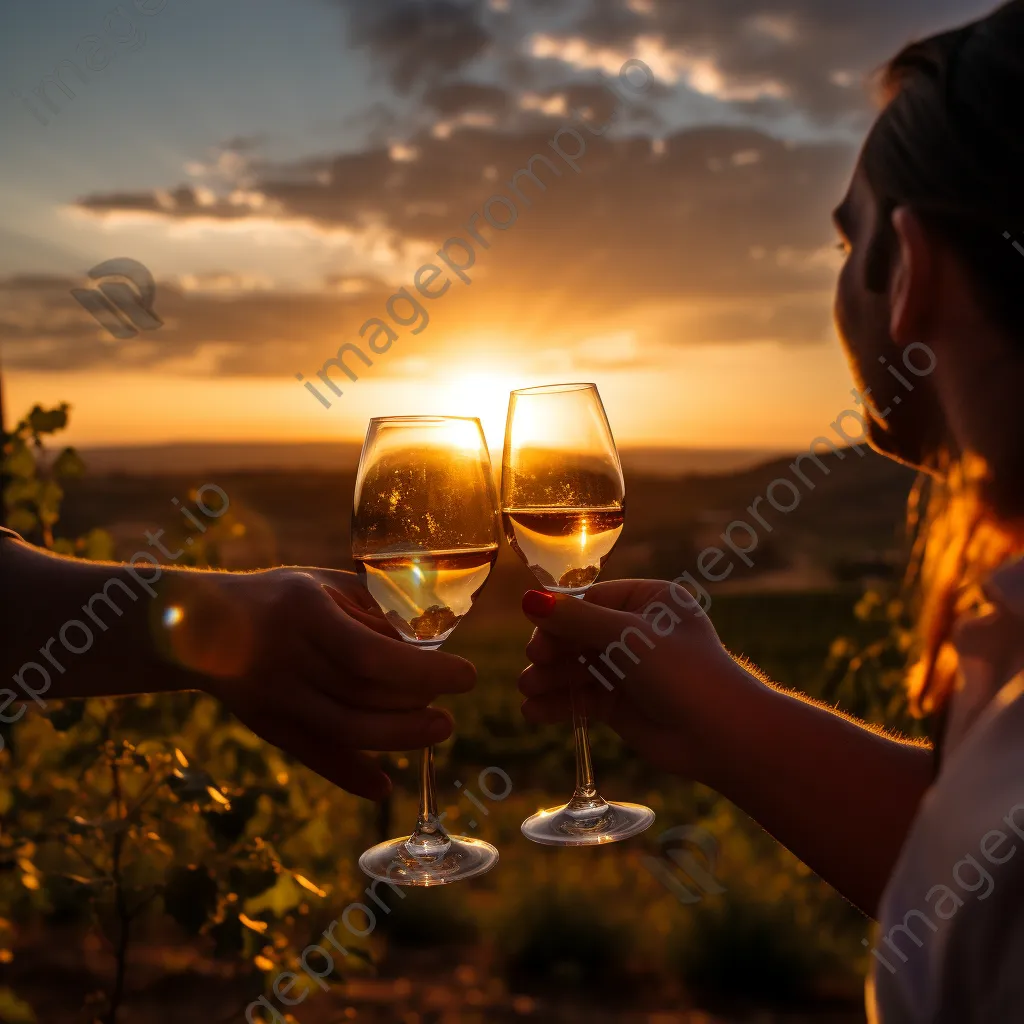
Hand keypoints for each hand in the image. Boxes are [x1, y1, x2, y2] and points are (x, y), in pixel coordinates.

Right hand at [160, 567, 473, 798]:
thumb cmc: (280, 598)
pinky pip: (313, 757)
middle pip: (363, 697)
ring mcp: (274, 698)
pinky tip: (383, 787)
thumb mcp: (325, 585)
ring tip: (437, 729)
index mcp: (305, 614)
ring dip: (399, 739)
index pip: (373, 655)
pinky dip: (350, 777)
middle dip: (417, 707)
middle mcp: (287, 659)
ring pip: (345, 731)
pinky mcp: (267, 727)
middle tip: (449, 709)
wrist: (199, 626)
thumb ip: (375, 609)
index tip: (465, 674)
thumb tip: (431, 639)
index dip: (424, 672)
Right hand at [518, 579, 754, 778]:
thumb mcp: (627, 638)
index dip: (559, 619)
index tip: (537, 638)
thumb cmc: (682, 673)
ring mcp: (629, 669)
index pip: (590, 601)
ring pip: (577, 667)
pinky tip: (535, 712)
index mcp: (649, 601)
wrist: (721, 736)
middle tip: (534, 667)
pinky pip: (582, 697)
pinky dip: (559, 703)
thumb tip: (528, 599)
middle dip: (552, 652)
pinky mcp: (621, 704)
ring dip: (551, 679)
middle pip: (578, 634)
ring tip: (529, 692)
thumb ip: (576, 619)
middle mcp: (637, 631)